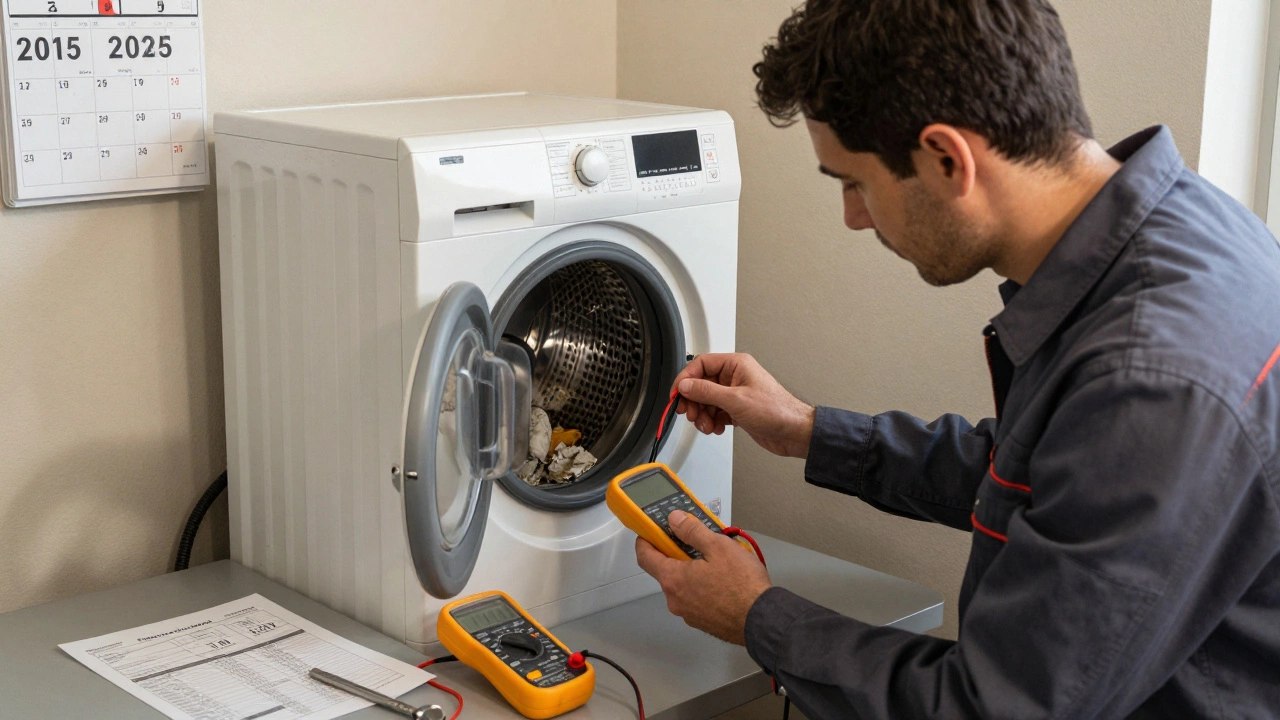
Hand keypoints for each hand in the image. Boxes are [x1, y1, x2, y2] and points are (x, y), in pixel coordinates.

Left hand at [635, 510, 771, 644]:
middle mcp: (675, 599)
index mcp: (674, 579)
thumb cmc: (743, 586)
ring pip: (683, 585)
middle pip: (666, 570)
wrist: (762, 620)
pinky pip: (695, 598)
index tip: (650, 531)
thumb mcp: (718, 546)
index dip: (645, 541)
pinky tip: (722, 580)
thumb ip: (692, 531)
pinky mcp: (702, 621)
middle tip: (696, 542)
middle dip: (677, 554)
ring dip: (692, 571)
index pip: (645, 557)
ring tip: (717, 561)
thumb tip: (675, 520)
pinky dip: (702, 587)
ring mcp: (688, 613)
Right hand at [673, 353, 815, 457]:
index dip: (686, 379)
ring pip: (707, 401)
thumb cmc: (777, 411)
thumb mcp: (736, 400)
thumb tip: (686, 385)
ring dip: (703, 415)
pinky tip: (717, 428)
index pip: (701, 364)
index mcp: (736, 365)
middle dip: (694, 401)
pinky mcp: (737, 410)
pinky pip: (715, 412)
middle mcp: (735, 377)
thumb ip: (707, 392)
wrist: (794, 433)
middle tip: (690, 414)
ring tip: (707, 425)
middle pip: (701, 384)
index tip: (677, 394)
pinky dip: (712, 421)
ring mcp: (736, 394)